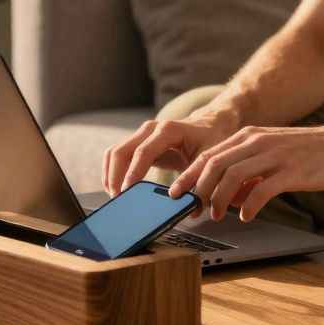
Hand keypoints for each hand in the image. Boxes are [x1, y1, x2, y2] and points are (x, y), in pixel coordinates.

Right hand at [103, 111, 236, 196]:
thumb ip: (195, 178)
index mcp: (169, 130)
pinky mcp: (139, 142)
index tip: (126, 192)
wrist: (211, 124)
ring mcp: (142, 134)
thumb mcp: (210, 159)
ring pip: (115, 152)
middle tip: (118, 200)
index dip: (133, 173)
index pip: (143, 152)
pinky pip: (119, 155)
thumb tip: (177, 199)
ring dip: (111, 175)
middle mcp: (151, 128)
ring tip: (115, 196)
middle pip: (122, 151)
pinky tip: (118, 188)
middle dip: (115, 177)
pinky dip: (114, 171)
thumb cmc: (212, 139)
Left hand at [167, 119, 323, 221]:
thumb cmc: (309, 152)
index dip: (189, 176)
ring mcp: (274, 155)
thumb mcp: (272, 153)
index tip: (176, 195)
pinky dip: (249, 206)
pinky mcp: (292, 171)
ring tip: (216, 216)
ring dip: (219, 199)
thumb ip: (248, 171)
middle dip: (197, 190)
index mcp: (249, 136)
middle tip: (191, 211)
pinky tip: (246, 217)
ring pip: (232, 176)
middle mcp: (257, 142)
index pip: (208, 155)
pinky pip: (262, 190)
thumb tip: (227, 197)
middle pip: (214, 165)